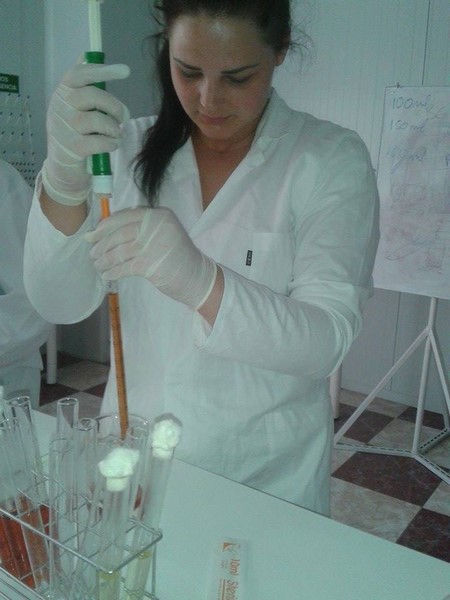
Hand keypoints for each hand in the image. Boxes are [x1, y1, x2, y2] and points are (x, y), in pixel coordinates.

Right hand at [42, 61, 129, 205]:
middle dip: (114, 105)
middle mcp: (59, 108)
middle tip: (125, 116)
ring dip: (113, 127)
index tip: (125, 71)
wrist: (63, 170)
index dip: (102, 70)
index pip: (78, 75)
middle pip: (91, 95)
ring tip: (116, 133)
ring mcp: (63, 129)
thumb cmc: (74, 135)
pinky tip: (112, 145)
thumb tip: (87, 55)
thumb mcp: (74, 108)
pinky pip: (99, 141)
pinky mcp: (71, 149)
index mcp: (61, 94)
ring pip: (96, 120)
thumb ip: (82, 85)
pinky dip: (111, 143)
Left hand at [86, 207, 216, 309]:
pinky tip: (107, 275)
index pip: (125, 216)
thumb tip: (106, 231)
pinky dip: (113, 272)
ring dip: (105, 260)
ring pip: (119, 251)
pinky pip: (124, 267)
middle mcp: (157, 227)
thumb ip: (142, 228)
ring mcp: (154, 246)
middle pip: (120, 234)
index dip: (106, 226)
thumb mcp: (163, 234)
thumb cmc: (176, 257)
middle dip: (102, 245)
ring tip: (98, 265)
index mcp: (159, 215)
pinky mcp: (151, 264)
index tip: (93, 235)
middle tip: (92, 254)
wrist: (197, 277)